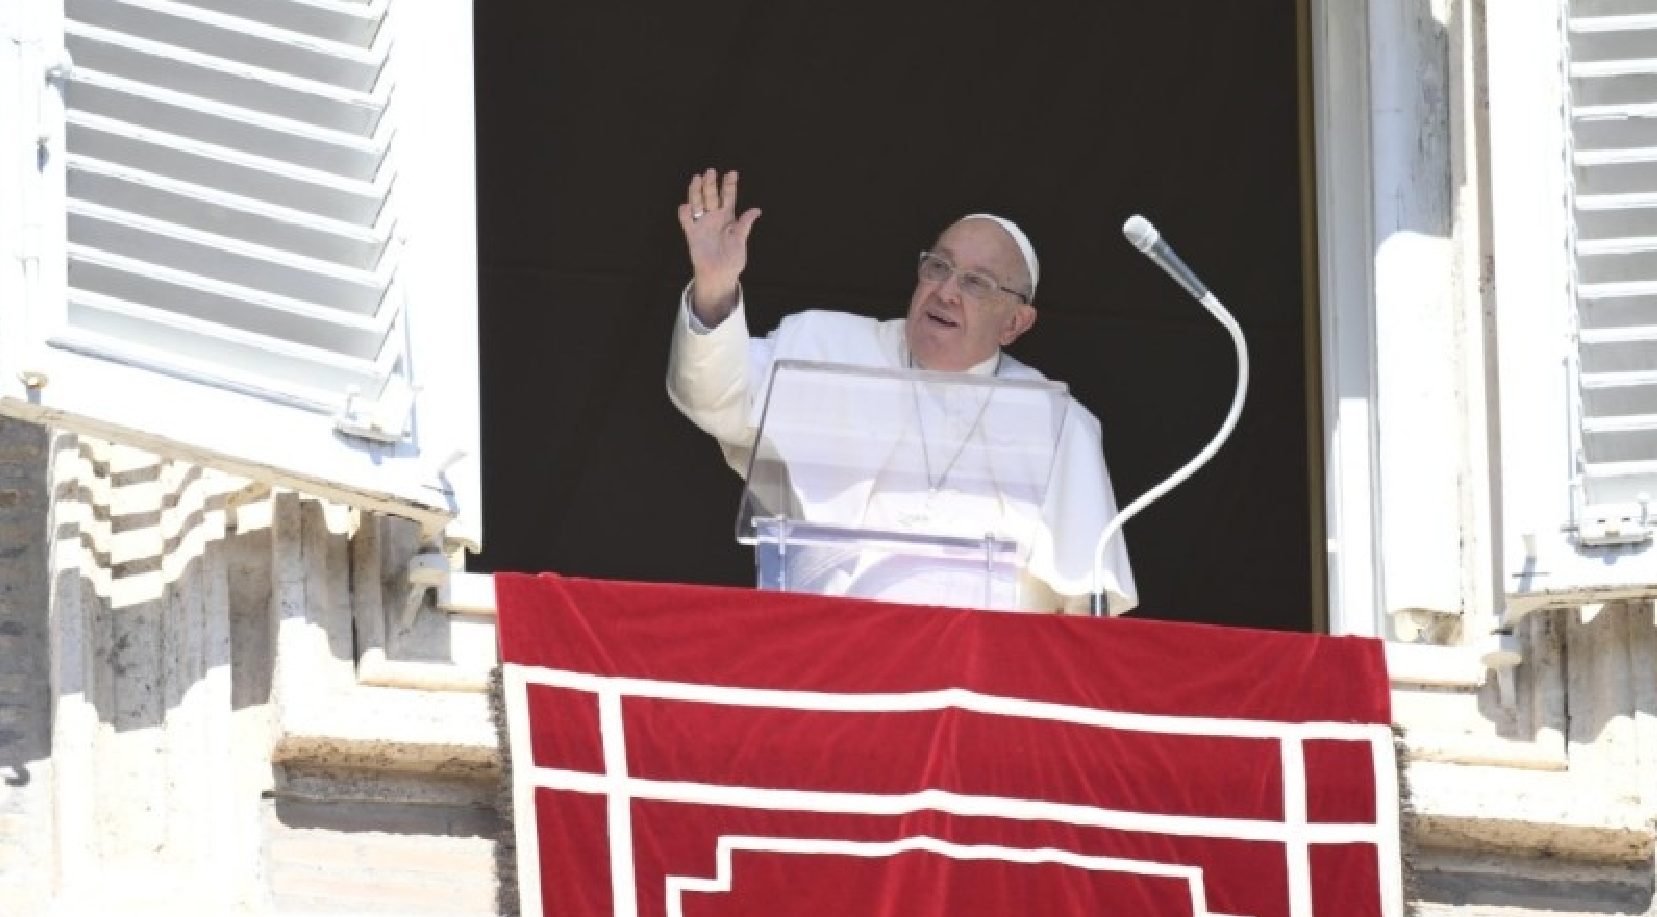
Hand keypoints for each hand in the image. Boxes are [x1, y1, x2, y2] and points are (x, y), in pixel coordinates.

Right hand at [677, 168, 760, 325]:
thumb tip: (756, 210)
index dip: (730, 185)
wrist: (719, 275)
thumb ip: (745, 225)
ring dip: (696, 191)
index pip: (729, 197)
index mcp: (729, 217)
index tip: (732, 173)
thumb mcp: (741, 241)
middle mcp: (714, 217)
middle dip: (711, 184)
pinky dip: (685, 213)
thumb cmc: (733, 259)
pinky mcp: (692, 233)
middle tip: (711, 171)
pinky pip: (687, 220)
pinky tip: (686, 206)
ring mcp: (702, 224)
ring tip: (697, 178)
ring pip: (698, 203)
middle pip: (711, 196)